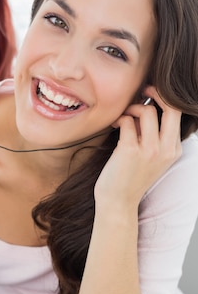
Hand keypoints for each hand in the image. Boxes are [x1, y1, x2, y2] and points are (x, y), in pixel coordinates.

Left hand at [94, 86, 181, 207]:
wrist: (118, 202)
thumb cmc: (130, 176)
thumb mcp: (152, 157)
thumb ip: (154, 134)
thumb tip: (146, 104)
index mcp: (174, 150)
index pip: (177, 113)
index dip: (162, 99)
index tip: (149, 96)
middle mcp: (166, 149)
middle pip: (172, 107)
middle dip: (156, 92)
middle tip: (142, 91)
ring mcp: (149, 150)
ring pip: (147, 110)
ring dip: (132, 108)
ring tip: (123, 116)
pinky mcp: (130, 151)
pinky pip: (127, 120)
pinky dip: (120, 118)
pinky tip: (115, 125)